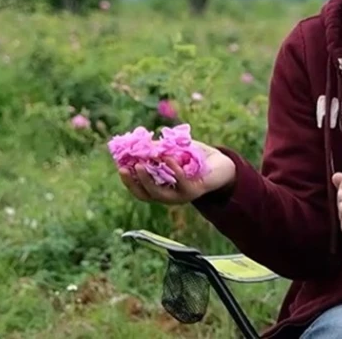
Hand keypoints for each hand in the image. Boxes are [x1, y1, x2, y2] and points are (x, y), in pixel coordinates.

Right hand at [119, 140, 235, 204]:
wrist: (221, 166)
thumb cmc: (194, 158)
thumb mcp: (172, 152)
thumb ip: (157, 150)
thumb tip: (138, 144)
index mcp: (162, 189)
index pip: (140, 191)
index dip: (129, 182)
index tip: (120, 167)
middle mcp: (170, 197)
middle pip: (147, 195)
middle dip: (135, 182)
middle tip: (127, 168)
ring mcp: (181, 196)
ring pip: (160, 193)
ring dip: (148, 179)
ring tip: (140, 164)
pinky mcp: (193, 191)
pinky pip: (179, 181)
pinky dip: (171, 168)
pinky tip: (166, 157)